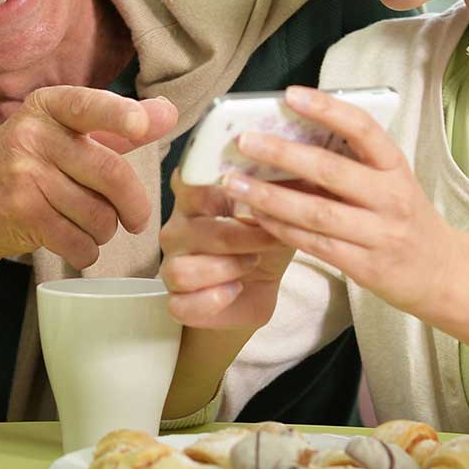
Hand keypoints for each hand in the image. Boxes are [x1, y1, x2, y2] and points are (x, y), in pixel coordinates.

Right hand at [0, 85, 177, 269]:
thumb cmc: (23, 170)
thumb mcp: (61, 137)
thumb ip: (116, 127)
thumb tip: (169, 111)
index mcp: (47, 107)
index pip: (88, 105)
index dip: (118, 115)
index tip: (141, 127)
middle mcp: (31, 134)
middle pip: (109, 173)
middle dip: (133, 206)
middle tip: (136, 221)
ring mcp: (22, 173)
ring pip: (97, 213)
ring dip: (104, 231)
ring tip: (91, 229)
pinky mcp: (20, 212)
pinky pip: (77, 240)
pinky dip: (86, 251)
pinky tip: (76, 246)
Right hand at [158, 167, 294, 329]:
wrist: (261, 283)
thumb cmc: (264, 237)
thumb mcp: (276, 208)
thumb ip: (276, 185)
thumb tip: (294, 164)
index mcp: (196, 197)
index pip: (187, 179)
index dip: (208, 182)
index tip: (236, 183)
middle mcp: (178, 228)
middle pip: (196, 231)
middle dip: (242, 237)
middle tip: (271, 238)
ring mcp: (173, 264)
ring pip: (183, 271)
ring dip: (226, 269)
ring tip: (252, 264)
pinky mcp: (178, 299)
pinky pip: (182, 304)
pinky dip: (212, 300)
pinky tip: (234, 289)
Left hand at [215, 86, 455, 313]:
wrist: (442, 272)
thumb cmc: (403, 217)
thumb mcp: (390, 182)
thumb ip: (351, 162)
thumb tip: (288, 137)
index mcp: (395, 167)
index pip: (363, 129)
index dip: (327, 109)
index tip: (290, 95)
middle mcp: (391, 197)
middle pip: (331, 171)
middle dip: (283, 153)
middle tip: (244, 140)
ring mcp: (380, 234)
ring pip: (317, 212)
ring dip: (271, 197)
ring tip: (235, 183)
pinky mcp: (366, 267)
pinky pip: (316, 245)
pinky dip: (282, 229)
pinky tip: (256, 216)